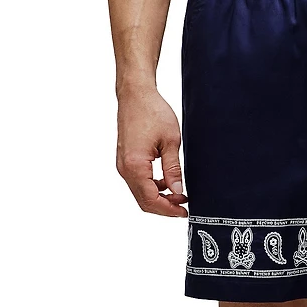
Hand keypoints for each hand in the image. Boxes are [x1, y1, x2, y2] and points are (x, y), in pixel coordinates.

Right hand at [116, 87, 188, 216]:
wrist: (136, 94)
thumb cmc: (152, 112)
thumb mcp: (171, 142)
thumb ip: (173, 169)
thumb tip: (177, 191)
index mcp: (135, 165)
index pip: (151, 199)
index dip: (169, 209)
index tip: (184, 211)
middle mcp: (124, 168)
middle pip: (143, 201)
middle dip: (164, 207)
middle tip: (183, 206)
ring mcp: (122, 165)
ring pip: (140, 193)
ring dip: (159, 197)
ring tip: (179, 195)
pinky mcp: (125, 160)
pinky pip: (138, 182)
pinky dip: (152, 187)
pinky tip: (167, 183)